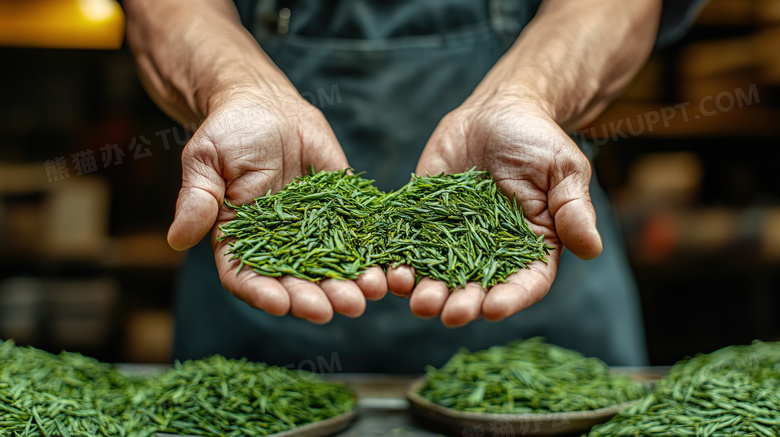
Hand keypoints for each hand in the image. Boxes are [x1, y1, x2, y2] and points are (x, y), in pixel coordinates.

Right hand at [167, 91, 387, 322]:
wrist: (268, 106)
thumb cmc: (229, 132)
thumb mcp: (206, 160)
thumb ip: (198, 199)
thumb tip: (176, 239)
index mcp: (240, 240)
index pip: (247, 277)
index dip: (262, 294)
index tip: (280, 304)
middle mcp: (279, 244)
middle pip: (296, 282)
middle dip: (316, 298)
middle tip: (336, 309)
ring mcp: (314, 231)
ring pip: (333, 268)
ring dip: (351, 285)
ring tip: (369, 293)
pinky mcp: (344, 212)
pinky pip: (361, 237)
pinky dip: (375, 254)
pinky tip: (390, 267)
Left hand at [388, 97, 601, 326]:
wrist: (496, 112)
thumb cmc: (538, 140)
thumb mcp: (564, 170)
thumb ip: (573, 209)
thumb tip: (592, 248)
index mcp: (531, 247)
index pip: (525, 283)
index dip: (510, 299)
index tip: (492, 308)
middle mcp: (490, 252)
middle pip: (477, 289)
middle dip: (461, 303)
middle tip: (446, 312)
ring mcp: (452, 238)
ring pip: (438, 275)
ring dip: (425, 291)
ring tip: (414, 296)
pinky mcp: (421, 220)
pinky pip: (407, 245)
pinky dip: (397, 260)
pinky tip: (387, 270)